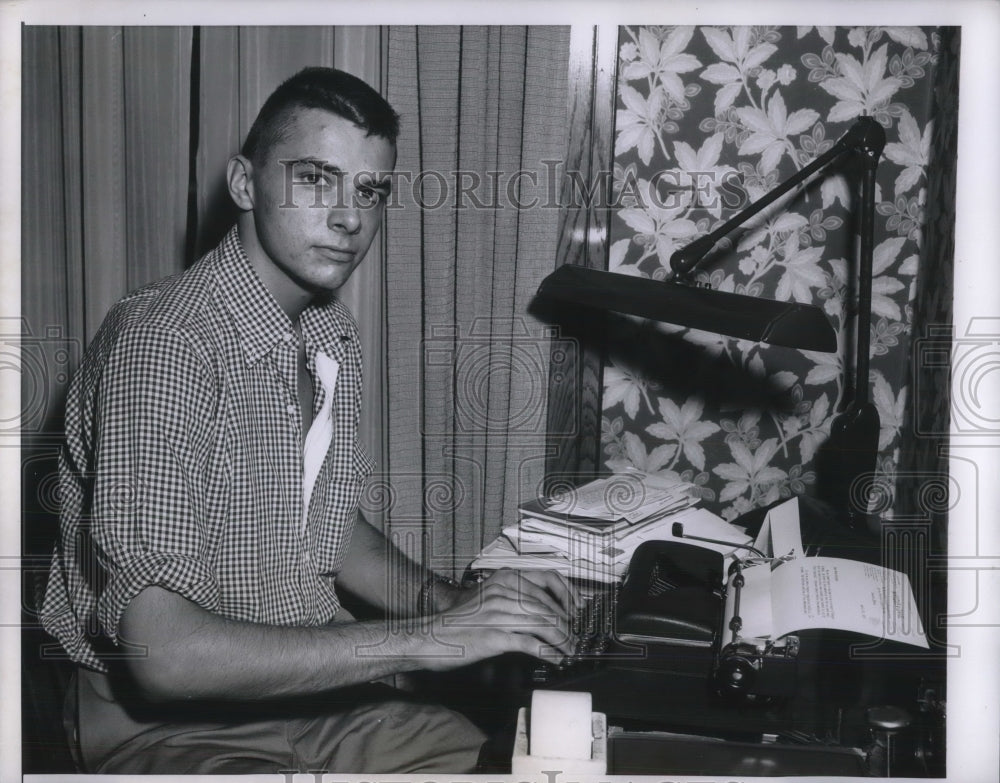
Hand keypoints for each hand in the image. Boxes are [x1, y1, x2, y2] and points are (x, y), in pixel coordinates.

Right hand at [420, 569, 580, 669]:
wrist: (431, 636)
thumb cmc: (459, 621)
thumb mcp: (487, 598)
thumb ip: (512, 598)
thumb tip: (542, 611)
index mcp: (503, 579)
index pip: (547, 579)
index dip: (567, 594)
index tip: (576, 609)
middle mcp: (503, 592)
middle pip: (549, 606)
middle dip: (567, 625)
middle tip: (574, 638)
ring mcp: (499, 614)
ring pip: (544, 624)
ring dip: (562, 641)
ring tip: (569, 651)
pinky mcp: (495, 636)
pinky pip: (531, 644)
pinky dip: (548, 653)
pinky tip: (555, 659)